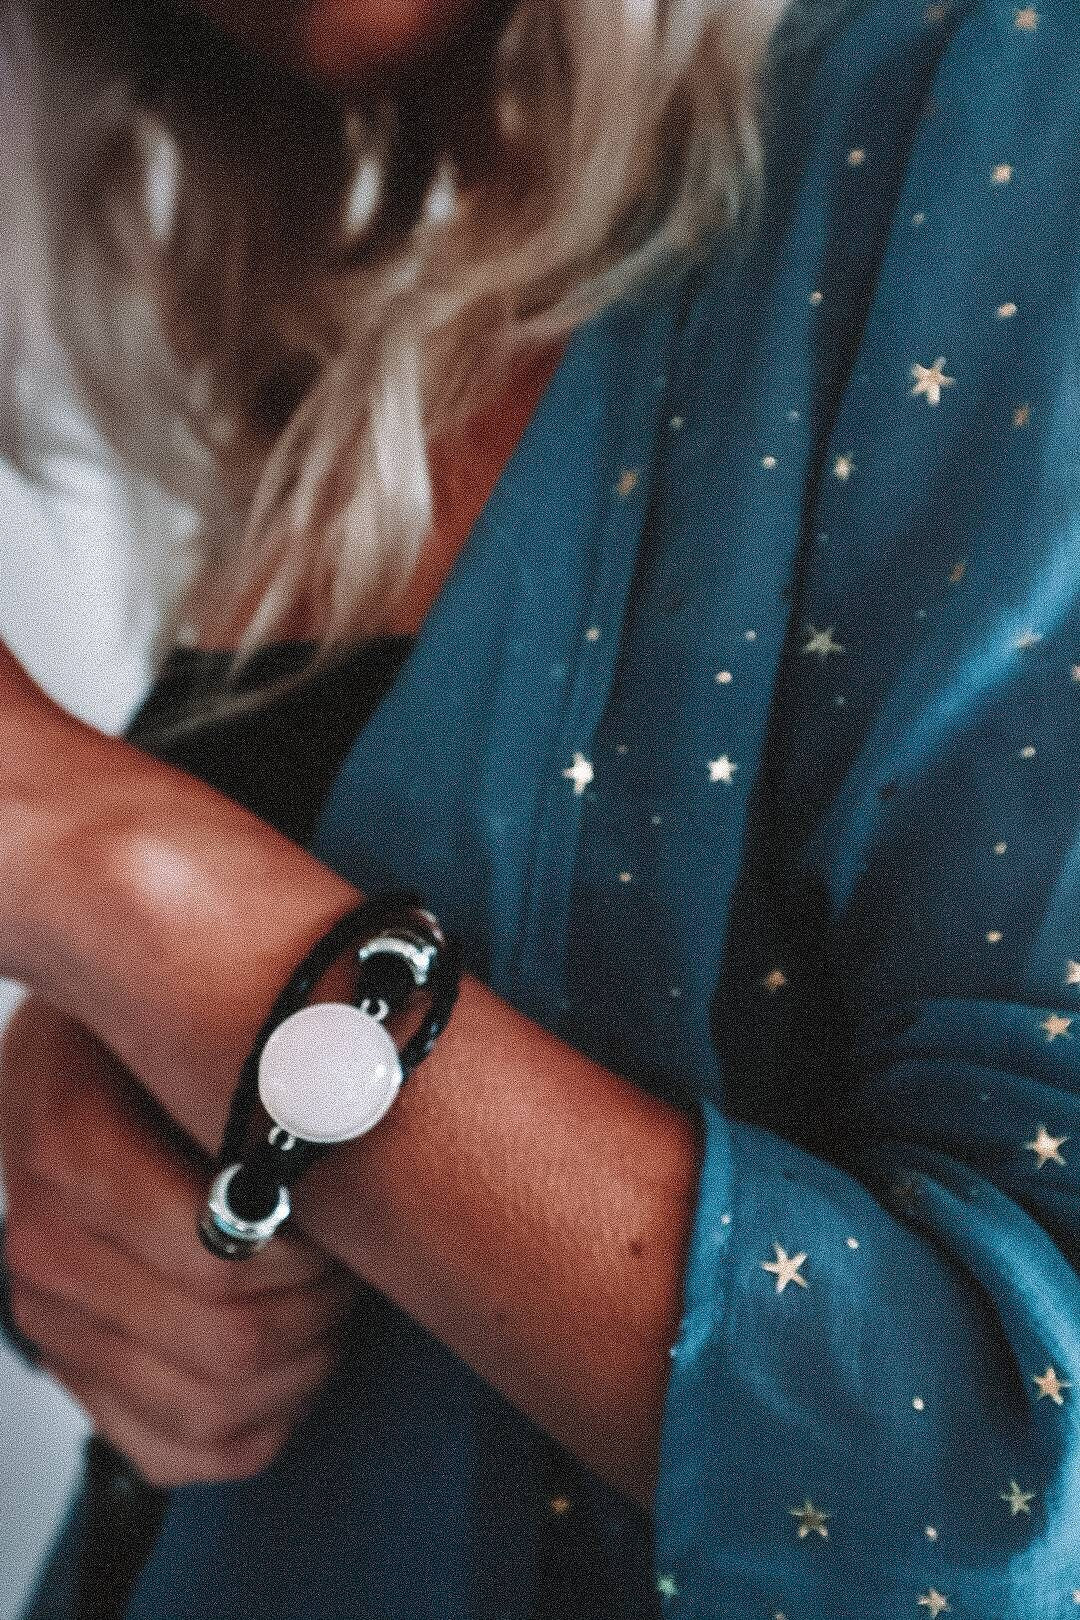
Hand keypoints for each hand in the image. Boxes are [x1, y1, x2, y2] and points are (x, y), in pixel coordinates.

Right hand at [0, 998, 356, 1487]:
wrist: (80, 1066)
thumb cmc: (164, 1043)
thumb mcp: (197, 1013)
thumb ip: (263, 1056)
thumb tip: (355, 1084)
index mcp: (72, 1146)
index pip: (220, 1253)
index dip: (311, 1251)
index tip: (350, 1207)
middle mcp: (45, 1246)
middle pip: (233, 1340)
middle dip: (324, 1305)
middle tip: (352, 1252)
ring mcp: (56, 1322)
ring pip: (220, 1407)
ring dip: (307, 1361)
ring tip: (329, 1292)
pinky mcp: (78, 1377)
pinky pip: (188, 1451)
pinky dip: (267, 1416)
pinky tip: (292, 1349)